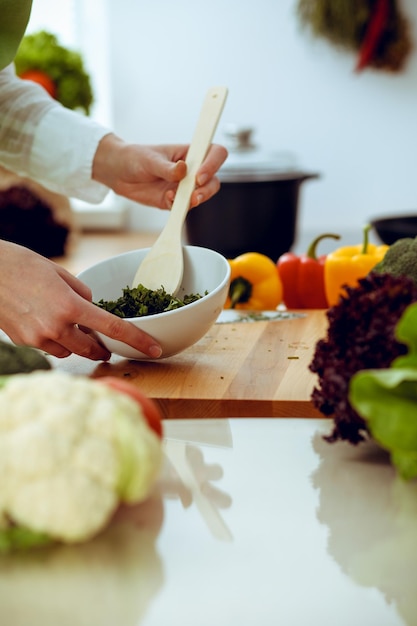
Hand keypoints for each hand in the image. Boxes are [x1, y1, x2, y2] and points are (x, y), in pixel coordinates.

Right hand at [0, 241, 161, 359]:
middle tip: (106, 346)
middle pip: (90, 349)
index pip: (112, 328)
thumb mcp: (60, 272)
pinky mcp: (23, 342)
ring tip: (71, 327)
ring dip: (76, 344)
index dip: (137, 340)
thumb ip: (81, 293)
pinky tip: (49, 326)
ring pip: (68, 352)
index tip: (153, 349)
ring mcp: (37, 338)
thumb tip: (91, 307)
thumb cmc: (21, 264)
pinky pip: (48, 349)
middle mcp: (55, 326)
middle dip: (101, 349)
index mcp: (70, 306)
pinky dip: (55, 342)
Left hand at [92, 134, 227, 209]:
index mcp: (190, 153)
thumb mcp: (150, 159)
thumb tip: (183, 170)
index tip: (198, 176)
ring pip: (203, 195)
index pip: (214, 153)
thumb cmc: (135, 158)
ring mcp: (184, 187)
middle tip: (193, 196)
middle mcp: (192, 170)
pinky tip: (167, 199)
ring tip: (179, 200)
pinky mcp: (175, 200)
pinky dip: (179, 206)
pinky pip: (185, 207)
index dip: (213, 164)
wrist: (118, 173)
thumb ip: (167, 168)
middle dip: (206, 189)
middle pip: (213, 179)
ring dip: (195, 200)